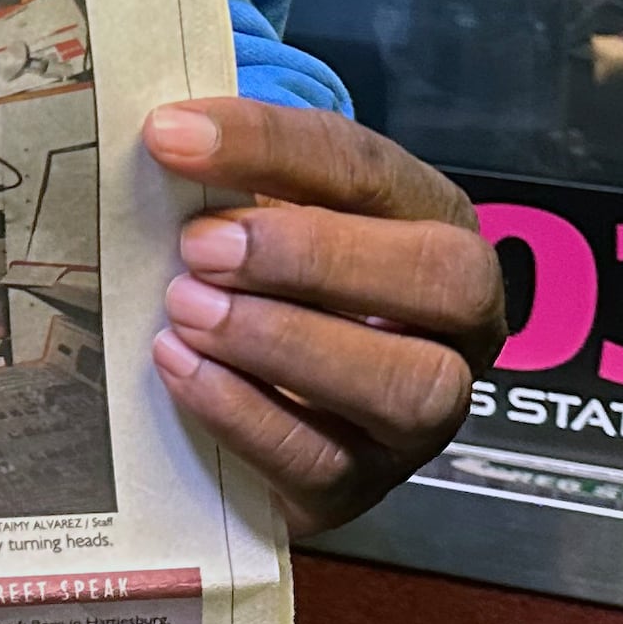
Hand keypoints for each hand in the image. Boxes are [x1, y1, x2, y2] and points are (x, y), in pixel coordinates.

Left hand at [140, 99, 503, 534]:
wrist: (254, 405)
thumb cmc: (261, 283)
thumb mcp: (259, 216)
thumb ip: (234, 179)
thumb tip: (167, 135)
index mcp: (433, 225)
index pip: (371, 171)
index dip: (271, 147)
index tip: (170, 137)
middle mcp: (455, 323)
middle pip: (443, 279)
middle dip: (316, 256)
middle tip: (200, 247)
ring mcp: (420, 418)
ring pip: (407, 385)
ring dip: (286, 340)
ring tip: (186, 309)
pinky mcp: (362, 488)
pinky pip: (327, 464)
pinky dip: (248, 414)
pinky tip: (182, 370)